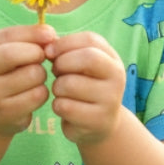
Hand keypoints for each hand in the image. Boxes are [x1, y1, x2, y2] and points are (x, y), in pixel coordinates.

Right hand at [0, 24, 54, 137]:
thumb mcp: (7, 51)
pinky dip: (42, 92)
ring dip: (42, 74)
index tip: (50, 34)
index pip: (7, 36)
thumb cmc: (5, 74)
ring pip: (32, 76)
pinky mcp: (7, 114)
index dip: (32, 33)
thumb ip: (27, 39)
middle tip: (41, 58)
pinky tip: (34, 93)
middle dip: (36, 53)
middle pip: (15, 55)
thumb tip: (51, 35)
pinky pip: (37, 96)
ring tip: (35, 77)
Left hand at [46, 31, 127, 145]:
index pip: (90, 40)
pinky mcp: (98, 121)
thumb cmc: (84, 87)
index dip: (65, 43)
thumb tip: (45, 45)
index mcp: (112, 59)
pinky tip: (63, 107)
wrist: (99, 124)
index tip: (49, 52)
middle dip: (62, 63)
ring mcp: (110, 100)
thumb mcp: (80, 66)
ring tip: (61, 91)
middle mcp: (117, 78)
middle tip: (55, 72)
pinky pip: (65, 106)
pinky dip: (57, 105)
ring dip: (56, 87)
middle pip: (87, 58)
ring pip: (70, 84)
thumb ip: (66, 51)